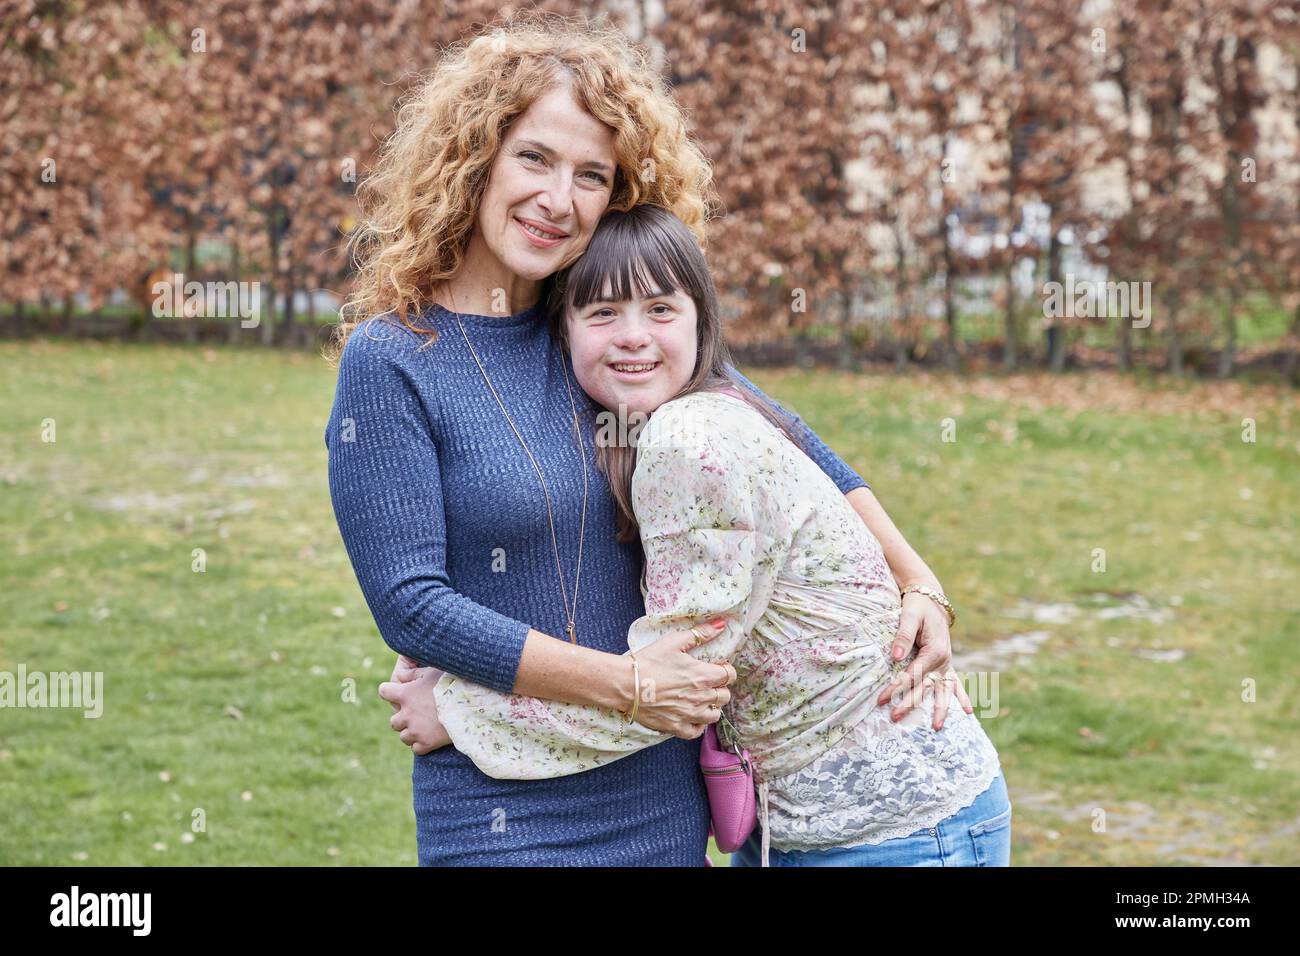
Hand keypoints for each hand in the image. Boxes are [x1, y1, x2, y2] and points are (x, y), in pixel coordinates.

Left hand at [378, 655, 451, 754]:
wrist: (469, 707)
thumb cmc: (453, 684)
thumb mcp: (433, 672)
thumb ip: (415, 672)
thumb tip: (401, 673)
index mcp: (406, 694)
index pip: (384, 691)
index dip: (389, 691)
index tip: (396, 692)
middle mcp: (406, 714)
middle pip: (393, 721)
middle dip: (403, 718)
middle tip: (417, 714)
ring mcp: (415, 731)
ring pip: (403, 737)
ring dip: (411, 732)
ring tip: (425, 727)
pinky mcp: (426, 744)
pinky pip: (416, 749)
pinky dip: (421, 744)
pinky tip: (430, 737)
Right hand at [630, 619, 737, 739]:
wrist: (625, 684)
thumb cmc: (648, 661)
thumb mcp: (674, 641)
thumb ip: (700, 633)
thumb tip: (722, 624)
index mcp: (702, 675)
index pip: (730, 675)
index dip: (725, 670)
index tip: (717, 667)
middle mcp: (700, 697)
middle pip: (725, 696)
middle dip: (719, 687)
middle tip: (707, 682)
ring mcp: (689, 715)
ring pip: (715, 715)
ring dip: (711, 706)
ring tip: (700, 698)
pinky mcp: (677, 727)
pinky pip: (697, 731)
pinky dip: (698, 725)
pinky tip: (691, 715)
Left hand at [876, 591, 972, 728]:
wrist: (931, 600)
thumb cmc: (918, 607)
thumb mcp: (909, 615)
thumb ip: (903, 635)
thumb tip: (896, 656)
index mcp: (934, 651)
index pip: (912, 675)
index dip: (895, 688)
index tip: (881, 700)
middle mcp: (943, 660)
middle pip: (926, 687)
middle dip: (910, 704)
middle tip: (895, 718)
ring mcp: (947, 664)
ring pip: (943, 690)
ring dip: (941, 709)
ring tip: (938, 727)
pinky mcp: (946, 664)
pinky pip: (955, 683)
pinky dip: (961, 697)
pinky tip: (967, 712)